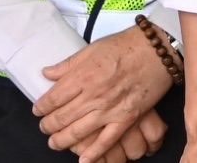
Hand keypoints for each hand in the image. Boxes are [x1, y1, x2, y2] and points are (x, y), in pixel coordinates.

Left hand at [34, 27, 175, 158]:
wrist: (157, 49)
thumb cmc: (126, 45)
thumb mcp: (93, 48)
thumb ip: (68, 64)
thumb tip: (47, 73)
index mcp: (84, 75)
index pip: (54, 98)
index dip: (42, 107)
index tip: (38, 110)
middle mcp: (94, 94)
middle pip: (62, 117)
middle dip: (48, 126)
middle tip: (44, 128)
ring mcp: (110, 108)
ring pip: (79, 131)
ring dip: (62, 140)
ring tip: (54, 142)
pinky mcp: (126, 118)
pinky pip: (107, 140)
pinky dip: (94, 152)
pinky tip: (83, 160)